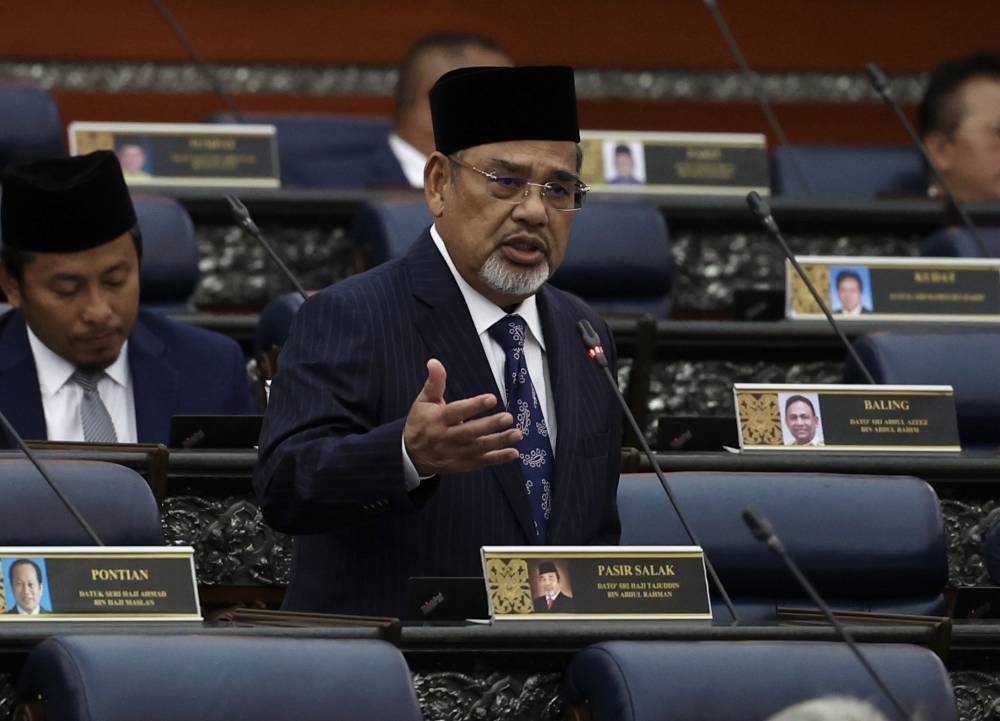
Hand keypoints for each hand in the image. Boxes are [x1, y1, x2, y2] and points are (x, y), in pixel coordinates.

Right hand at [404, 358, 521, 475]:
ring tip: (516, 434)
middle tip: (508, 417)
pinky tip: (513, 453)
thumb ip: (434, 382)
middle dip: (489, 425)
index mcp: (438, 419)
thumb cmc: (420, 423)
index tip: (491, 398)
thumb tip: (434, 361)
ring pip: (478, 448)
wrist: (410, 455)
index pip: (457, 412)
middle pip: (470, 432)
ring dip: (498, 442)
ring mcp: (455, 453)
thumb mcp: (424, 401)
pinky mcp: (461, 464)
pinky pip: (481, 462)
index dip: (474, 406)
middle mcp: (446, 437)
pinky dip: (497, 458)